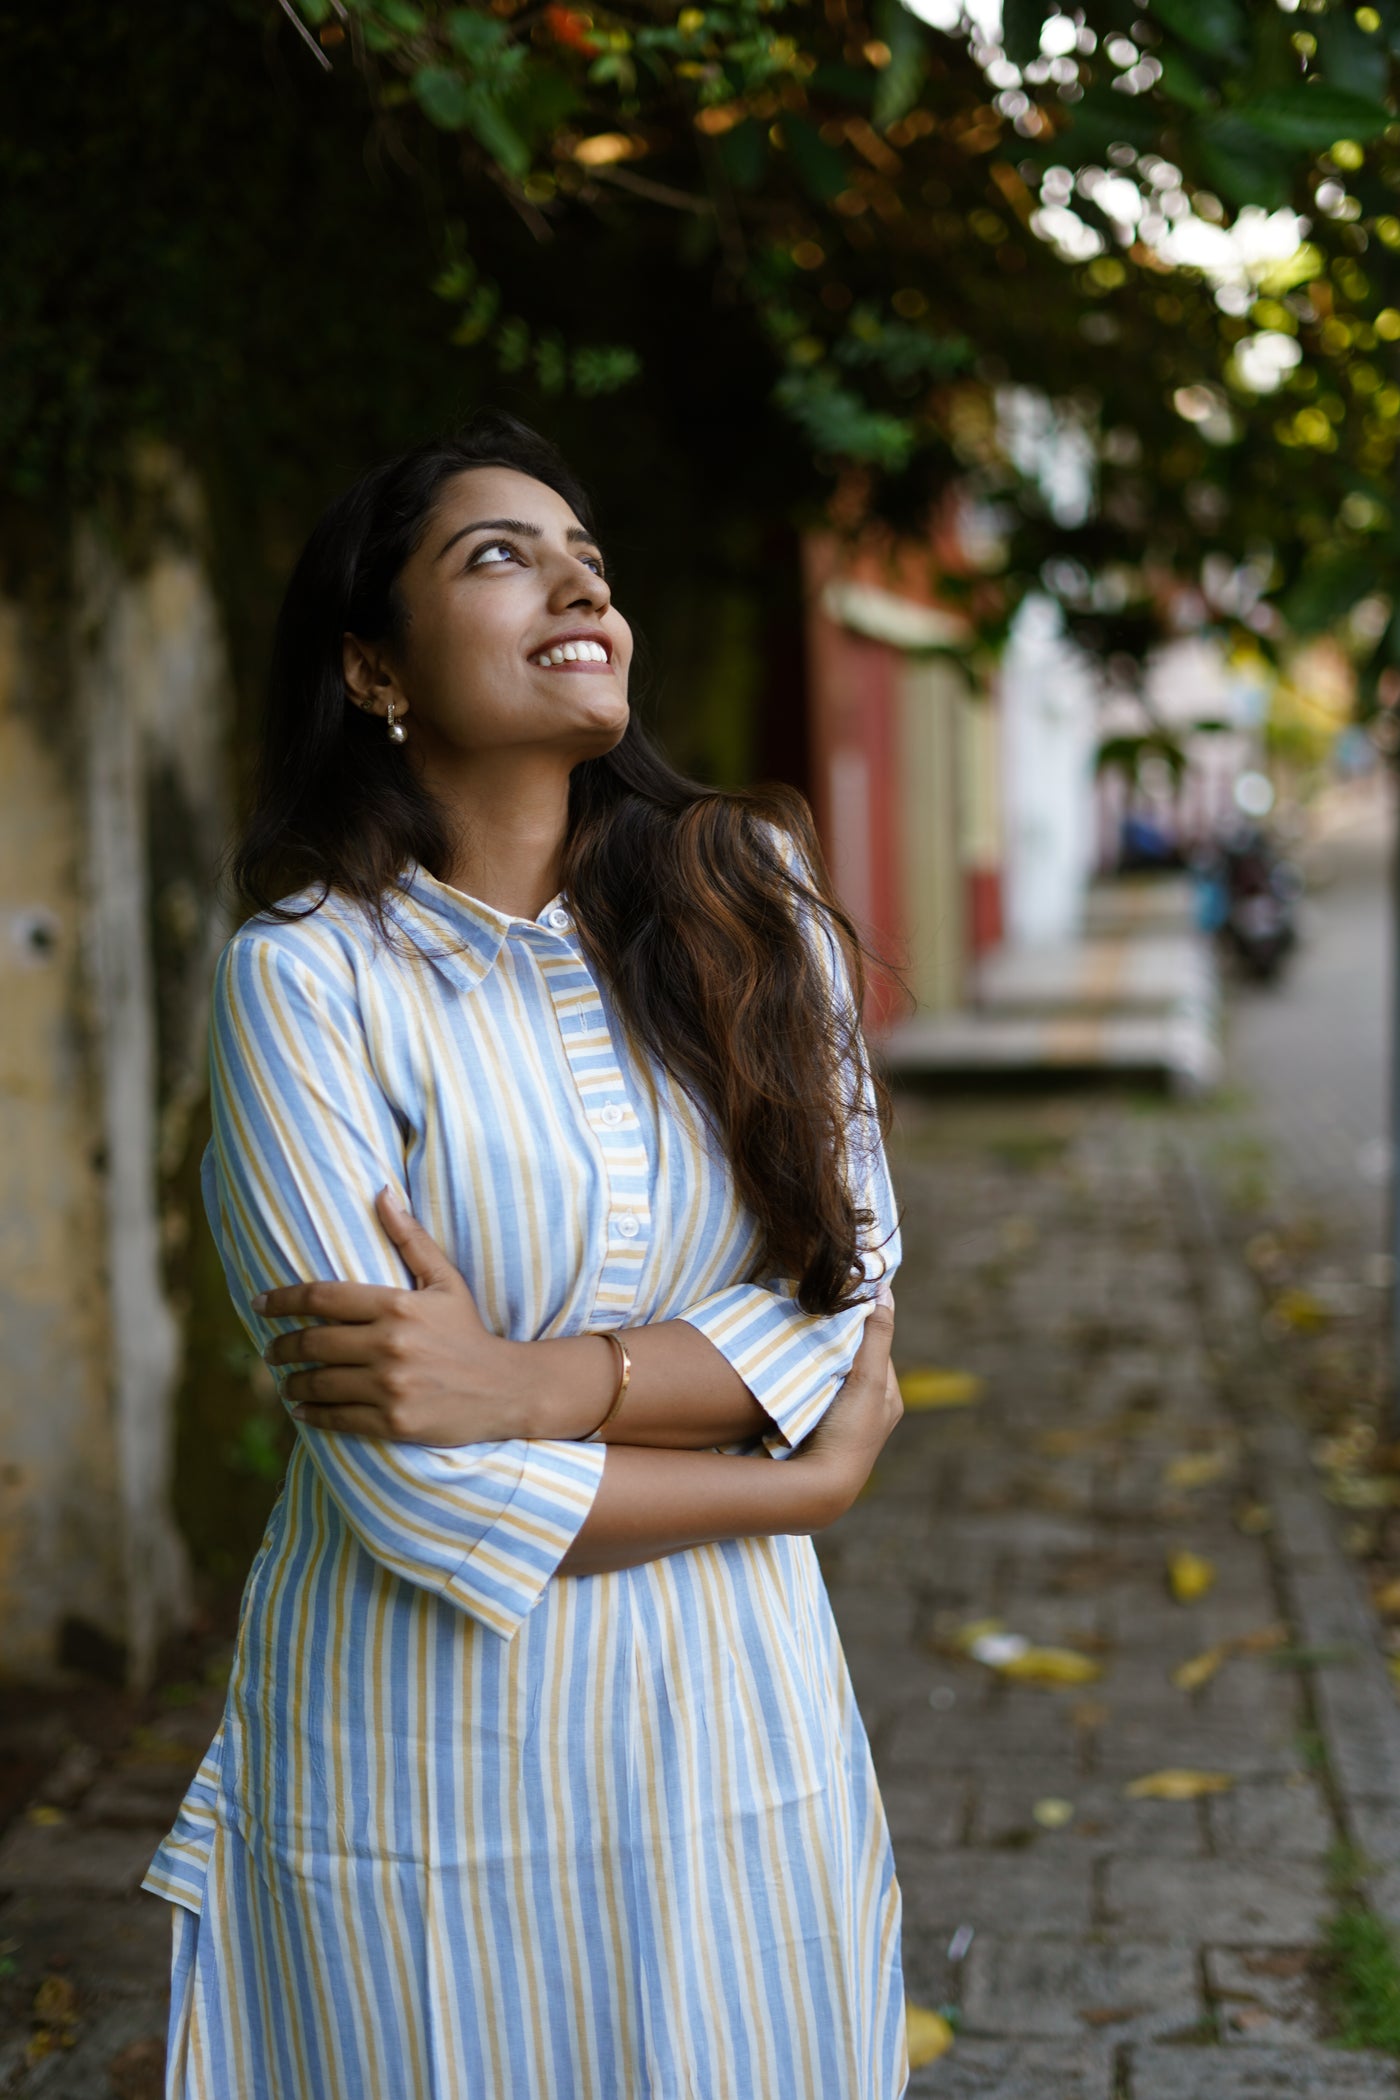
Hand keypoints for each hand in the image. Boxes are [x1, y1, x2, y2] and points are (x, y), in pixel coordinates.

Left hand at [256, 1187, 521, 1442]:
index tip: (258, 1304)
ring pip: (319, 1383)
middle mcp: (390, 1345)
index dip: (282, 1300)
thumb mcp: (446, 1281)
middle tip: (271, 1350)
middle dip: (282, 1347)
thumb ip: (411, 1239)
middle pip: (313, 1343)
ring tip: (286, 1381)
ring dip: (293, 1383)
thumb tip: (381, 1193)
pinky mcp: (393, 1421)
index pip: (322, 1298)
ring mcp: (390, 1386)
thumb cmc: (469, 1330)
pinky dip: (312, 1413)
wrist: (505, 1388)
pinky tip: (301, 1409)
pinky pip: (336, 1417)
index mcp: (397, 1306)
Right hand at [794, 1286, 900, 1521]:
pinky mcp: (819, 1432)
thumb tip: (884, 1289)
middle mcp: (870, 1410)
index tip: (835, 1305)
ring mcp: (843, 1423)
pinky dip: (805, 1382)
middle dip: (835, 1343)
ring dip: (817, 1362)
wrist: (821, 1486)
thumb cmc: (851, 1432)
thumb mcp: (867, 1379)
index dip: (856, 1325)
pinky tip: (789, 1374)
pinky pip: (813, 1395)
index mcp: (888, 1397)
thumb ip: (876, 1336)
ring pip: (831, 1378)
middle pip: (852, 1362)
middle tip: (811, 1321)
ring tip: (798, 1344)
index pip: (873, 1346)